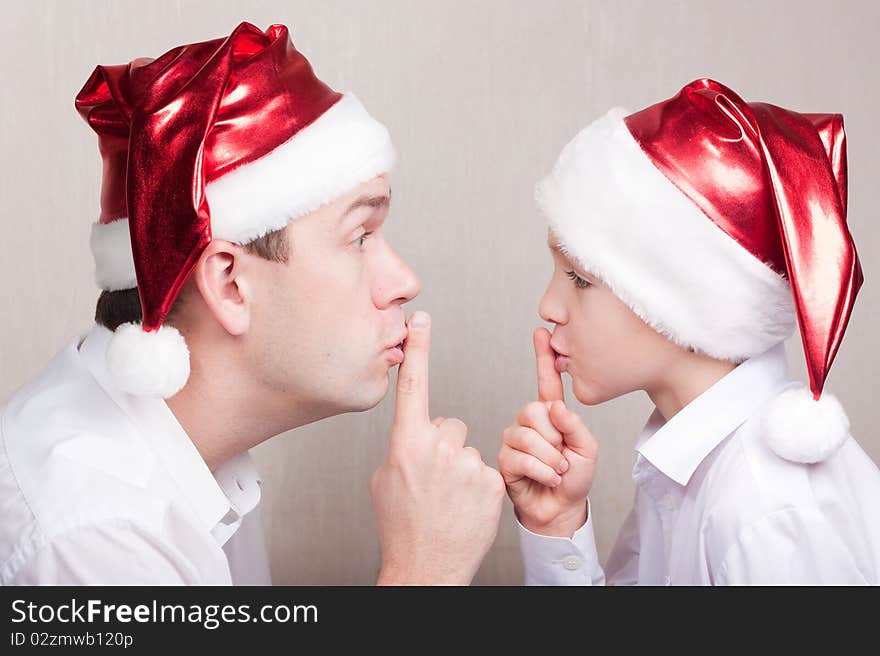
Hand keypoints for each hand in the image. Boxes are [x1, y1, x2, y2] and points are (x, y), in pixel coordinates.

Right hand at [371, 311, 504, 584]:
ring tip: (449, 499)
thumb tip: (418, 433)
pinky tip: (466, 507)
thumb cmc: (401, 525)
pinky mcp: (493, 482)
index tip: (421, 319)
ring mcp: (468, 465)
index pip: (414, 385)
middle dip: (443, 445)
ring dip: (461, 468)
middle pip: (449, 424)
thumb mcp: (386, 479)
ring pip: (468, 449)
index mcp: (406, 443)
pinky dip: (478, 486)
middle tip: (434, 480)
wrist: (426, 567)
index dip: (419, 349)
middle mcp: (438, 448)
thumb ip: (403, 446)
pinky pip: (487, 468)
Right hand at [497, 327, 597, 536]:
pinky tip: (546, 478)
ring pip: (527, 436)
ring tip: (557, 470)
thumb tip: (554, 407)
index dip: (543, 357)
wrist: (560, 510)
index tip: (541, 333)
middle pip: (534, 410)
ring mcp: (515, 440)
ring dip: (550, 459)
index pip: (546, 382)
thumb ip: (574, 425)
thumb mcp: (588, 449)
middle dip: (554, 438)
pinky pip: (520, 457)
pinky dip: (541, 471)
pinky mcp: (505, 459)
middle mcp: (530, 423)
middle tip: (563, 456)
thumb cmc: (574, 479)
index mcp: (551, 415)